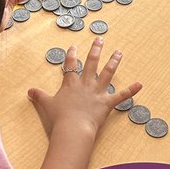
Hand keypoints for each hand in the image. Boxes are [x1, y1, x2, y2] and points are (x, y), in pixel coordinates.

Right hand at [27, 38, 141, 138]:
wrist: (73, 129)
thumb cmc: (59, 117)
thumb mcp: (46, 105)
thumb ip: (39, 96)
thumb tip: (29, 91)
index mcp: (71, 83)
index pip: (71, 65)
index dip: (72, 55)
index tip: (74, 46)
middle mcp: (85, 84)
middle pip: (92, 63)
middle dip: (96, 50)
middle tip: (100, 39)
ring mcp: (97, 93)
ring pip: (107, 74)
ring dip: (114, 62)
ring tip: (119, 53)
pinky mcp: (107, 103)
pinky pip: (121, 96)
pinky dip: (131, 91)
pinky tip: (140, 84)